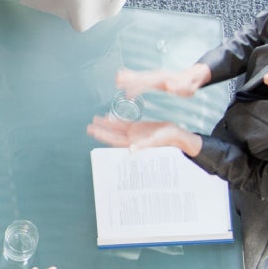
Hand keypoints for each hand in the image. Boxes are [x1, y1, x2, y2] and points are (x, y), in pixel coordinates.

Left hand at [86, 116, 201, 154]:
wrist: (179, 137)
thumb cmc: (170, 141)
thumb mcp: (157, 141)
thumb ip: (144, 145)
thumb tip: (131, 150)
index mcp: (135, 144)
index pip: (115, 141)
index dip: (104, 136)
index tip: (93, 132)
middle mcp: (132, 140)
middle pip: (113, 135)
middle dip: (101, 131)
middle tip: (88, 127)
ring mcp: (135, 134)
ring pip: (117, 130)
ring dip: (106, 126)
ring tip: (94, 121)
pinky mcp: (139, 129)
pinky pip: (125, 125)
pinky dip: (116, 122)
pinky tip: (108, 118)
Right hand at [116, 64, 210, 97]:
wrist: (193, 76)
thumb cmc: (190, 84)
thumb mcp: (188, 87)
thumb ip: (180, 87)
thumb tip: (170, 87)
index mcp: (163, 79)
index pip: (148, 82)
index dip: (138, 86)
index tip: (129, 92)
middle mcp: (157, 76)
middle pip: (141, 77)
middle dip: (129, 79)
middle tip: (117, 80)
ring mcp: (155, 76)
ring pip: (139, 76)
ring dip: (128, 77)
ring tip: (117, 79)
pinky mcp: (153, 78)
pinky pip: (140, 77)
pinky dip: (131, 77)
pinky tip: (124, 79)